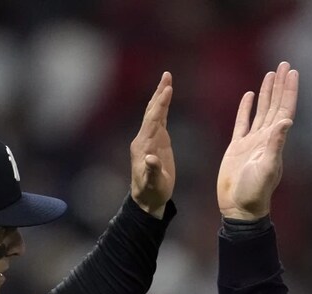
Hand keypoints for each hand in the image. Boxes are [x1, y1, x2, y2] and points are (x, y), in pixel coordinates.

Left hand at [130, 72, 174, 218]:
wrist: (147, 199)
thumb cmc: (151, 192)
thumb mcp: (153, 184)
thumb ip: (152, 171)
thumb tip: (152, 159)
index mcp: (143, 145)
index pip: (152, 120)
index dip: (160, 105)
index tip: (168, 89)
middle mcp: (144, 138)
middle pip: (152, 111)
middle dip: (159, 93)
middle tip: (166, 75)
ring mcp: (149, 139)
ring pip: (155, 113)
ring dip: (161, 96)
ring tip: (167, 80)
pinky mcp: (156, 142)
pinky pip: (159, 120)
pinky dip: (163, 108)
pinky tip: (166, 98)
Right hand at [217, 61, 298, 220]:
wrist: (239, 208)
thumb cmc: (254, 193)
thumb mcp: (266, 168)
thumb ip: (275, 145)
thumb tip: (285, 122)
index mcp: (274, 141)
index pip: (284, 110)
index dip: (289, 91)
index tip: (292, 72)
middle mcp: (266, 139)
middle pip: (275, 105)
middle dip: (280, 85)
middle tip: (283, 64)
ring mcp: (252, 142)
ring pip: (261, 110)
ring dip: (266, 93)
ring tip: (269, 74)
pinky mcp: (238, 147)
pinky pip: (243, 122)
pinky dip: (246, 108)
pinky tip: (248, 96)